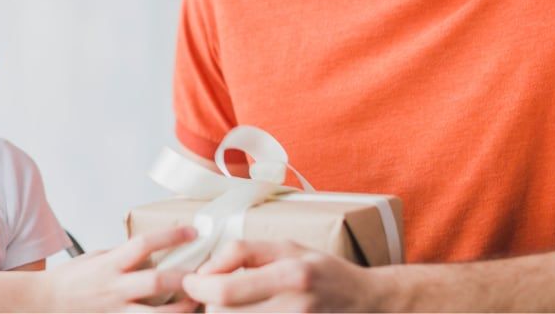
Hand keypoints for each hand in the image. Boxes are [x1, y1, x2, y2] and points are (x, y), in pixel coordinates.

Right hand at [44, 226, 199, 311]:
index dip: (171, 236)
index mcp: (111, 264)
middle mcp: (115, 288)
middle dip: (184, 279)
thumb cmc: (71, 280)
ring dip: (181, 310)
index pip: (144, 244)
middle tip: (206, 274)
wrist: (45, 304)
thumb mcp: (98, 258)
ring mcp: (116, 312)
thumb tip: (154, 251)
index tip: (192, 231)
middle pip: (156, 282)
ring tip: (198, 303)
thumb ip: (125, 256)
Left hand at [182, 240, 387, 311]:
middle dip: (208, 303)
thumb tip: (207, 269)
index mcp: (289, 276)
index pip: (225, 291)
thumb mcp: (285, 247)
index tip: (192, 280)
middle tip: (212, 290)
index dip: (198, 287)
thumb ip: (243, 252)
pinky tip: (247, 311)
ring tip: (232, 302)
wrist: (362, 300)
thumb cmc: (321, 269)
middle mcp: (293, 309)